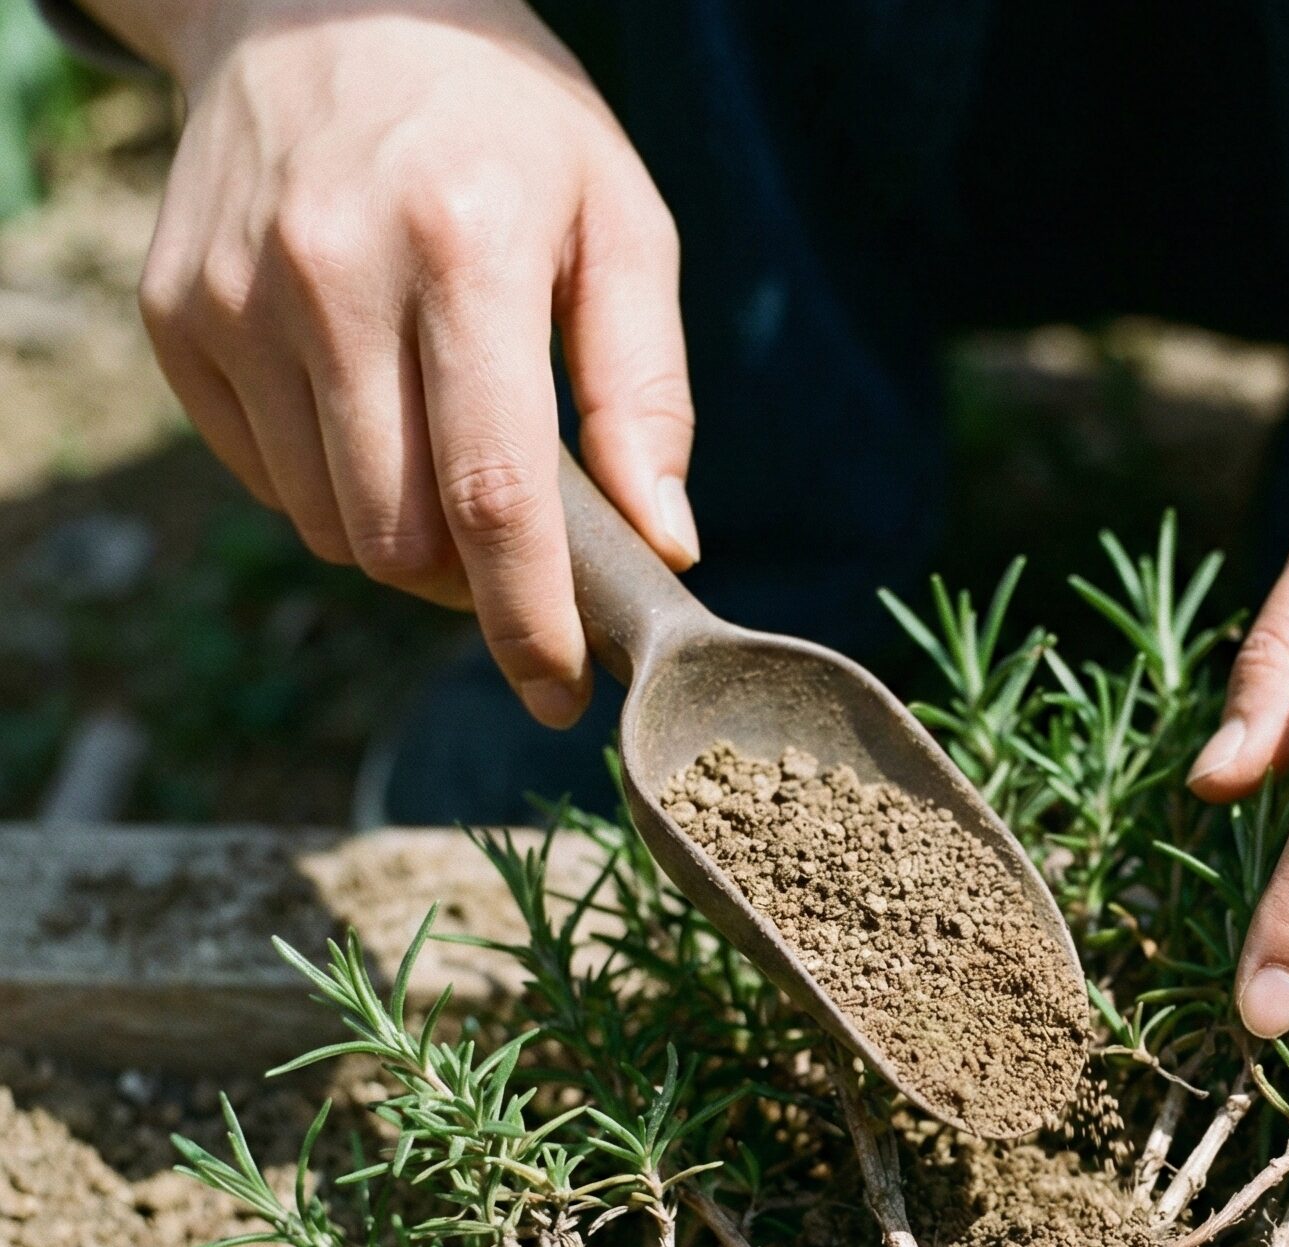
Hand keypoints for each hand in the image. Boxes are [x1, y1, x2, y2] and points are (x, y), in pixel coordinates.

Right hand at [132, 0, 695, 725]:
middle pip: (400, 534)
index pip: (494, 495)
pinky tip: (371, 415)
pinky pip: (266, 481)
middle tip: (520, 558)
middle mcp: (329, 272)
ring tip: (446, 457)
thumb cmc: (505, 126)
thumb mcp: (619, 222)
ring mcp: (234, 296)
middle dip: (472, 586)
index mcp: (460, 247)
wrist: (322, 0)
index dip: (527, 619)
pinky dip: (330, 490)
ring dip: (401, 539)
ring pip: (328, 524)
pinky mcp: (178, 316)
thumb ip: (645, 389)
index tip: (559, 694)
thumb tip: (668, 542)